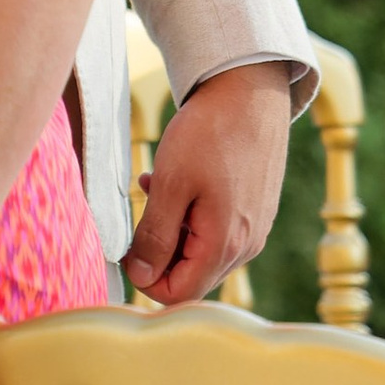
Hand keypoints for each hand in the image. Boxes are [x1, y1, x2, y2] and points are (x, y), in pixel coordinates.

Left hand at [125, 61, 293, 308]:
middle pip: (192, 276)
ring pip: (202, 252)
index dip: (146, 279)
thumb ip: (156, 237)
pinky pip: (216, 231)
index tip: (128, 247)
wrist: (251, 90)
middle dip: (159, 252)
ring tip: (155, 188)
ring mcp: (255, 228)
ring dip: (172, 230)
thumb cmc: (210, 134)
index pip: (180, 294)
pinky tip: (176, 184)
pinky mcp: (255, 210)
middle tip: (143, 211)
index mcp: (226, 244)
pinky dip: (190, 216)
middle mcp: (247, 245)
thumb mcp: (171, 184)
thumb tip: (141, 276)